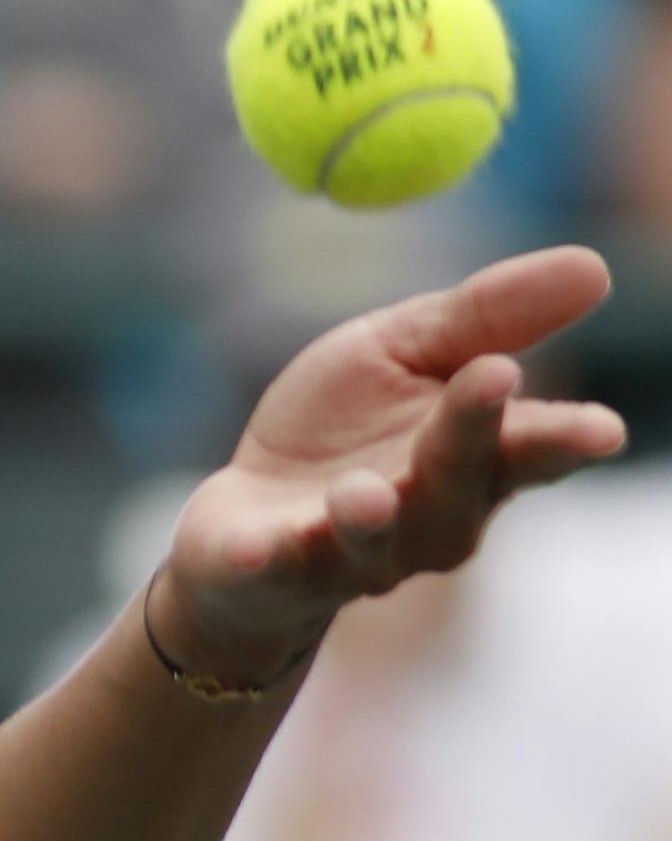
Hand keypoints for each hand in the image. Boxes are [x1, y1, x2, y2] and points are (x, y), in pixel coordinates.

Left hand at [161, 246, 629, 676]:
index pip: (528, 451)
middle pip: (454, 486)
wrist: (240, 524)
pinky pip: (273, 570)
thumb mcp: (400, 350)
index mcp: (469, 460)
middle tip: (491, 377)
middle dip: (472, 436)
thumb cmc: (339, 432)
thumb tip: (595, 266)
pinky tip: (259, 546)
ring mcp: (347, 555)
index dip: (563, 441)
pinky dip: (267, 558)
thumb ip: (483, 318)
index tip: (600, 430)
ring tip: (364, 491)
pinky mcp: (272, 574)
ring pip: (373, 542)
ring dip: (371, 517)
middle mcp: (423, 522)